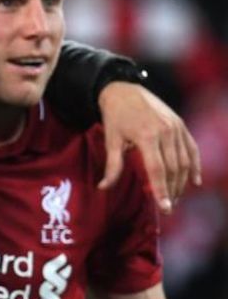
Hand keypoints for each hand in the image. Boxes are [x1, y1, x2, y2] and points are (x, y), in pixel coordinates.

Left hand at [97, 82, 201, 211]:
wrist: (124, 90)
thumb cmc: (115, 116)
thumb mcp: (111, 140)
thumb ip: (112, 166)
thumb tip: (103, 188)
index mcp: (147, 136)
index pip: (157, 170)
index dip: (161, 190)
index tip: (164, 208)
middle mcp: (165, 132)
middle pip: (173, 168)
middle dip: (172, 190)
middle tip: (168, 207)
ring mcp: (176, 127)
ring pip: (184, 161)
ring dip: (182, 182)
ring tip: (175, 197)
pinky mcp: (181, 125)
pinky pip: (192, 148)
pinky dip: (195, 165)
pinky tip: (195, 181)